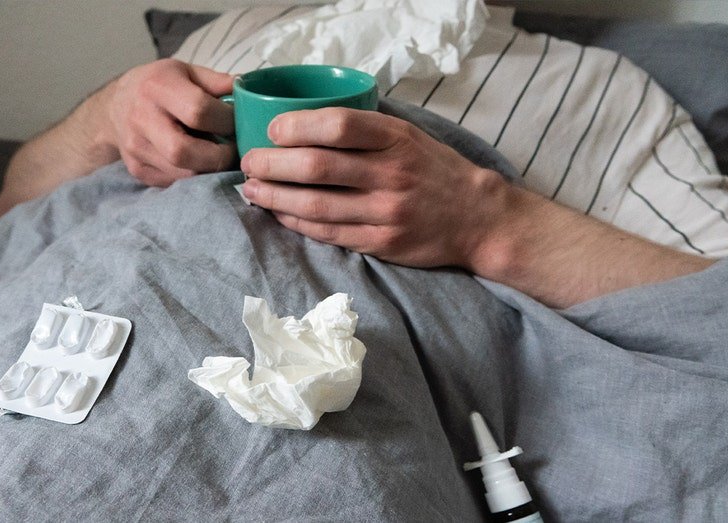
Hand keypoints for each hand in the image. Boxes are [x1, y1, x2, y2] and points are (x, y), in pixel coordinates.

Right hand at [104, 59, 236, 185]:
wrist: (115, 105)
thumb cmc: (159, 85)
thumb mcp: (186, 71)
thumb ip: (218, 83)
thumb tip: (250, 95)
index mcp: (157, 88)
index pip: (198, 111)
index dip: (225, 121)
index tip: (236, 123)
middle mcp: (142, 119)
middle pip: (183, 151)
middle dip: (218, 156)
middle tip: (233, 151)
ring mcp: (137, 148)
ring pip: (182, 173)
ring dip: (209, 170)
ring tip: (220, 157)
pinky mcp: (138, 170)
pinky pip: (175, 182)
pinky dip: (195, 176)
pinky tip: (201, 162)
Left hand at [239, 108, 508, 268]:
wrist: (477, 218)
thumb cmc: (435, 170)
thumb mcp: (409, 136)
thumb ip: (366, 130)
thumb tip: (305, 121)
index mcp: (396, 139)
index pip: (337, 125)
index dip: (296, 125)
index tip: (272, 129)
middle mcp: (391, 174)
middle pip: (316, 167)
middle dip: (272, 164)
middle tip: (249, 161)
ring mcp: (385, 212)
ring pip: (315, 205)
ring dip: (274, 196)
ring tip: (252, 188)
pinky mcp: (381, 243)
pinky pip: (327, 233)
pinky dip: (295, 222)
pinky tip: (278, 212)